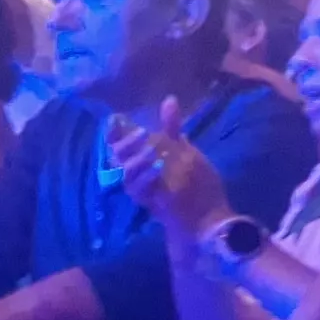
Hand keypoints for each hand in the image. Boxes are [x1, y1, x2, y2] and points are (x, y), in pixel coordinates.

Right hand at [109, 103, 228, 239]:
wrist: (204, 218)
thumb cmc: (194, 185)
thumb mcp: (185, 153)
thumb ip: (173, 130)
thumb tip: (169, 100)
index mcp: (145, 160)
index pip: (121, 144)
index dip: (115, 132)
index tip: (115, 118)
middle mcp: (138, 175)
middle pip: (117, 157)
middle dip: (125, 144)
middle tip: (141, 133)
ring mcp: (143, 191)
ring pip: (126, 175)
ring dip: (136, 161)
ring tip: (151, 152)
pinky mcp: (151, 205)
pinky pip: (139, 192)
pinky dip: (146, 179)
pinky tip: (157, 169)